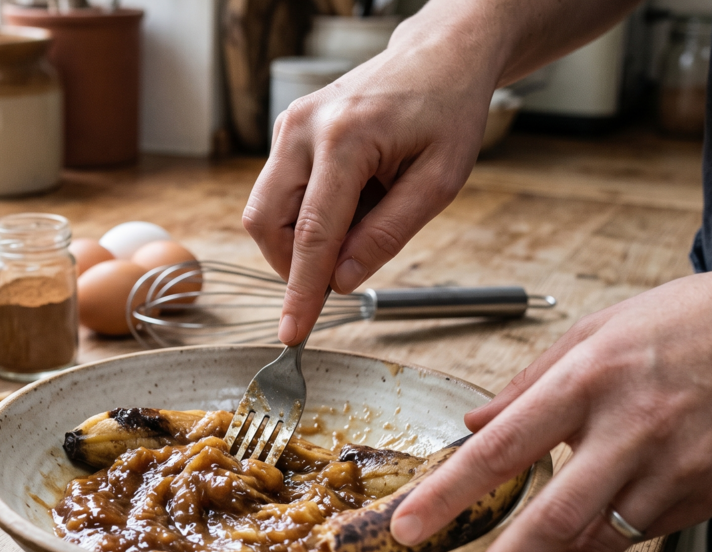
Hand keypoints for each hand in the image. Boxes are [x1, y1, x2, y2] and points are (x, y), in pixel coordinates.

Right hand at [242, 22, 497, 343]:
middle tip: (343, 267)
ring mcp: (287, 125)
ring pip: (264, 210)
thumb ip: (387, 234)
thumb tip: (341, 281)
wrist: (438, 57)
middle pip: (267, 223)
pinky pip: (278, 191)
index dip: (301, 291)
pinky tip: (351, 197)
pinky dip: (307, 212)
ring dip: (302, 236)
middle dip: (294, 262)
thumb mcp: (440, 181)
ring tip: (361, 215)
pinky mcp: (286, 130)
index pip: (311, 234)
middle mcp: (302, 129)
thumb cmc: (447, 112)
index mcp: (345, 139)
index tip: (291, 334)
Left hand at [389, 265, 711, 551]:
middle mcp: (631, 428)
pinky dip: (608, 537)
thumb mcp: (595, 331)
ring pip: (600, 541)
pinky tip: (591, 527)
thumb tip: (474, 423)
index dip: (450, 494)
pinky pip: (645, 533)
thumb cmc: (684, 322)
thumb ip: (529, 383)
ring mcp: (677, 466)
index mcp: (588, 380)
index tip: (409, 527)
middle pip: (552, 519)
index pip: (503, 448)